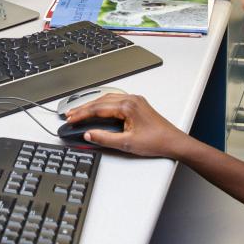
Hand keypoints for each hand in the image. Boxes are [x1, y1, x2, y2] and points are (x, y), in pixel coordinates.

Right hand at [62, 94, 189, 158]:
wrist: (173, 142)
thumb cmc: (156, 141)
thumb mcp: (127, 144)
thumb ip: (105, 138)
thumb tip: (89, 134)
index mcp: (127, 106)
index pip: (98, 108)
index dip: (82, 114)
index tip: (70, 119)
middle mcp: (131, 99)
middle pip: (100, 101)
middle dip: (84, 108)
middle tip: (70, 115)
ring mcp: (135, 101)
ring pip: (107, 99)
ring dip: (92, 105)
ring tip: (79, 112)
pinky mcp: (137, 105)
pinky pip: (115, 100)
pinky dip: (102, 105)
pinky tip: (97, 109)